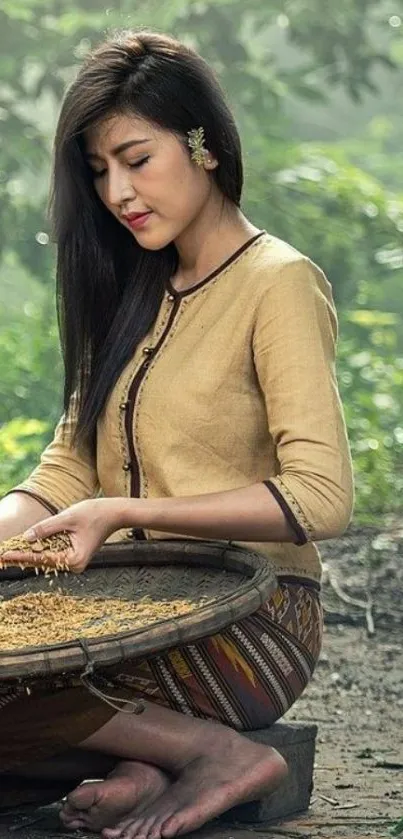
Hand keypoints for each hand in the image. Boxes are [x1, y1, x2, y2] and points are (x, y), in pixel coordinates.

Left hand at [1, 498, 123, 573]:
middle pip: (42, 562)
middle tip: (1, 556)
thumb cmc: (95, 513)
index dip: (21, 555)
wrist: (114, 513)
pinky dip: (39, 550)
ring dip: (28, 555)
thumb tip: (26, 538)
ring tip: (9, 554)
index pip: (41, 558)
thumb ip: (45, 528)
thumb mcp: (67, 518)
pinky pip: (53, 554)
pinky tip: (24, 549)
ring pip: (46, 558)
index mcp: (74, 559)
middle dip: (21, 557)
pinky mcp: (74, 555)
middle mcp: (74, 565)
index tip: (4, 555)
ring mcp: (74, 562)